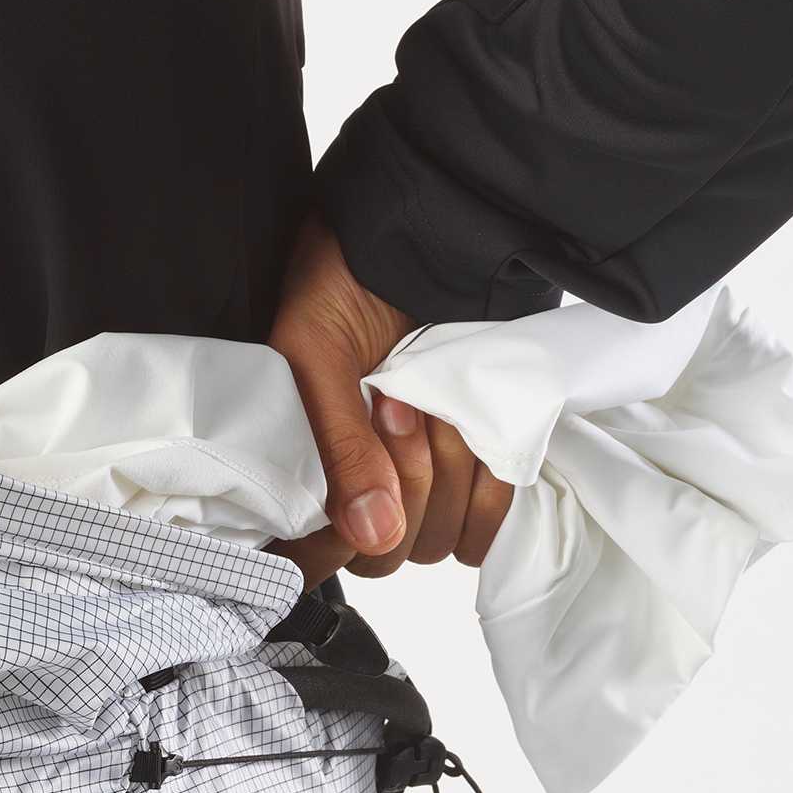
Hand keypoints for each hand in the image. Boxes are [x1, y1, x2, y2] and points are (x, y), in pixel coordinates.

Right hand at [266, 213, 511, 588]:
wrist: (417, 233)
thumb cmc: (342, 284)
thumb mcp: (316, 355)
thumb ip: (337, 446)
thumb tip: (375, 539)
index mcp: (302, 474)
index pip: (322, 559)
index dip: (345, 527)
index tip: (362, 441)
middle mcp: (360, 492)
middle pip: (392, 553)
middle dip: (404, 477)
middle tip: (395, 403)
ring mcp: (421, 484)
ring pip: (443, 537)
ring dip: (446, 468)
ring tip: (428, 401)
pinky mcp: (477, 468)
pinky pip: (490, 521)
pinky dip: (488, 481)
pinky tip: (464, 425)